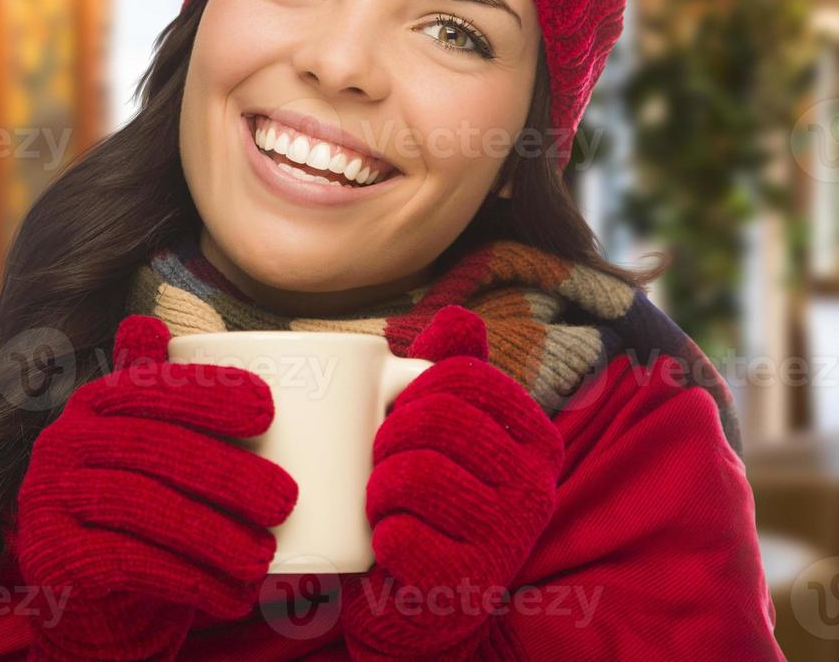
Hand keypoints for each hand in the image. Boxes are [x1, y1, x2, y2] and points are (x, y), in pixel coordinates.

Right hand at [16, 314, 297, 660]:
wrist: (91, 602)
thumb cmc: (140, 513)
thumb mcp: (146, 448)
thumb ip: (153, 392)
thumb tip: (148, 321)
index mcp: (90, 405)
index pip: (147, 387)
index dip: (206, 393)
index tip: (267, 412)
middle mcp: (60, 443)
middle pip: (151, 449)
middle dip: (224, 472)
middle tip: (284, 498)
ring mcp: (48, 499)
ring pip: (141, 507)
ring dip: (212, 534)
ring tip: (263, 556)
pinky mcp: (52, 555)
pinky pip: (126, 562)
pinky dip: (187, 579)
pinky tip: (230, 595)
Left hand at [339, 306, 563, 658]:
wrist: (423, 597)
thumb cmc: (433, 495)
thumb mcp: (446, 426)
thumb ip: (453, 367)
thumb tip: (457, 315)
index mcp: (535, 438)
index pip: (463, 375)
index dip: (411, 388)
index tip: (400, 415)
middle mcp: (535, 487)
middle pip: (436, 419)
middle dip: (387, 435)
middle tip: (382, 461)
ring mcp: (506, 540)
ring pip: (413, 475)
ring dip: (377, 486)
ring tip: (384, 501)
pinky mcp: (466, 586)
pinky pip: (399, 537)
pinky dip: (379, 534)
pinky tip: (391, 543)